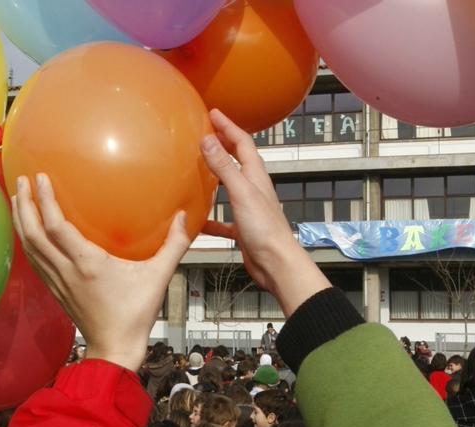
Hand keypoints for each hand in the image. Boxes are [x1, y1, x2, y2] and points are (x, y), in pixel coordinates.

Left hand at [12, 174, 190, 370]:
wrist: (115, 348)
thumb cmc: (136, 314)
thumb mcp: (159, 277)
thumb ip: (174, 246)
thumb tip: (184, 218)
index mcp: (87, 263)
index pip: (56, 226)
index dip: (45, 200)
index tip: (40, 177)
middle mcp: (66, 270)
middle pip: (33, 233)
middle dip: (24, 205)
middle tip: (22, 180)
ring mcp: (57, 281)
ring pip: (29, 247)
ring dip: (21, 221)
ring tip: (18, 198)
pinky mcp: (55, 290)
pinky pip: (34, 261)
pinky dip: (27, 242)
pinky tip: (29, 231)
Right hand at [200, 109, 329, 315]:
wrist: (276, 263)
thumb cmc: (264, 229)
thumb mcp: (241, 193)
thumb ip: (224, 167)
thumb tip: (208, 140)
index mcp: (255, 176)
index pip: (242, 143)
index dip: (228, 126)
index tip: (213, 114)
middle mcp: (254, 189)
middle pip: (239, 160)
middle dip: (224, 145)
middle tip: (207, 133)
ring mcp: (248, 209)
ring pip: (230, 187)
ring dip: (217, 176)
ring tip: (200, 168)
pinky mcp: (243, 229)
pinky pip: (223, 220)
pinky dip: (211, 218)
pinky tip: (198, 222)